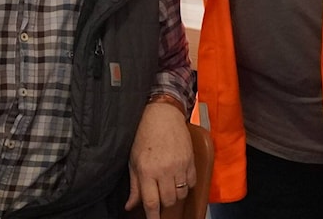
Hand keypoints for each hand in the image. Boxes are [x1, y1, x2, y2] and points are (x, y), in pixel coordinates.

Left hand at [125, 102, 194, 218]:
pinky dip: (187, 184)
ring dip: (175, 194)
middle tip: (160, 196)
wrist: (162, 114)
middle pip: (168, 201)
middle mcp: (164, 170)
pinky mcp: (190, 159)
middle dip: (164, 203)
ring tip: (169, 186)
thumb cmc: (144, 135)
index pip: (151, 202)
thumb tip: (130, 206)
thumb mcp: (133, 161)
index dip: (153, 217)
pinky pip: (192, 182)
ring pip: (181, 193)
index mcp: (147, 171)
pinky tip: (179, 178)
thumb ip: (134, 186)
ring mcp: (179, 165)